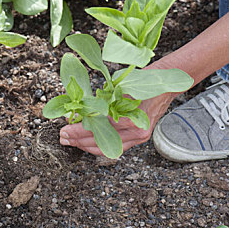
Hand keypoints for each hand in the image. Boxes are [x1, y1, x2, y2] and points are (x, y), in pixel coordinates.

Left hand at [59, 92, 174, 155]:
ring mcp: (139, 136)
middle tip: (62, 137)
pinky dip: (100, 146)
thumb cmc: (142, 79)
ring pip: (108, 148)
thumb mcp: (119, 86)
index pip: (98, 128)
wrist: (166, 83)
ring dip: (86, 146)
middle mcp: (135, 130)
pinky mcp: (139, 138)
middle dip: (78, 141)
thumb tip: (79, 109)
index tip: (64, 129)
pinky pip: (116, 147)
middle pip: (101, 141)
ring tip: (71, 141)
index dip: (79, 131)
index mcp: (130, 117)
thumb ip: (101, 101)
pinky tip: (86, 143)